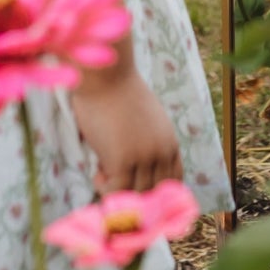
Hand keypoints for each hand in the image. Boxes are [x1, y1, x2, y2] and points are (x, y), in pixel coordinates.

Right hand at [71, 69, 182, 192]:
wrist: (105, 75)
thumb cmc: (118, 94)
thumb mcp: (145, 122)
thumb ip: (147, 145)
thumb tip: (135, 174)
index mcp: (170, 143)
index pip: (173, 183)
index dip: (153, 190)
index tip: (134, 187)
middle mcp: (162, 152)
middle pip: (153, 193)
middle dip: (132, 192)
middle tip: (113, 179)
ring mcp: (144, 157)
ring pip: (134, 194)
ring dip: (117, 190)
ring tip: (102, 172)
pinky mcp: (123, 160)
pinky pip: (116, 191)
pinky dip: (105, 188)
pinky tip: (96, 172)